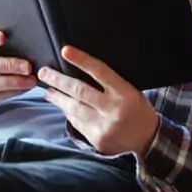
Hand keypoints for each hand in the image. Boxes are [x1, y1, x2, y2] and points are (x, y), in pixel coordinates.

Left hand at [38, 45, 159, 155]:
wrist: (148, 141)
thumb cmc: (137, 110)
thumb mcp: (130, 91)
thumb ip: (109, 83)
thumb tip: (80, 70)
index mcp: (125, 93)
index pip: (100, 71)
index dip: (81, 60)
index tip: (65, 51)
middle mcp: (113, 109)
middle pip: (79, 91)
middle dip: (58, 80)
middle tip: (44, 72)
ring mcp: (103, 126)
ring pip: (73, 108)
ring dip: (57, 98)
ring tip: (48, 90)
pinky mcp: (96, 139)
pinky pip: (76, 123)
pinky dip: (68, 113)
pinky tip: (62, 106)